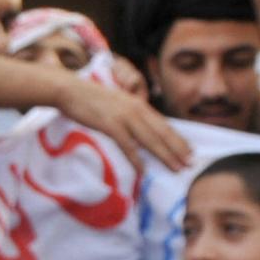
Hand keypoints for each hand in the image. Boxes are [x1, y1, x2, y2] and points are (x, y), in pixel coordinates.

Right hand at [52, 77, 191, 172]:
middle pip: (162, 133)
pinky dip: (136, 158)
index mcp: (138, 104)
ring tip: (176, 168)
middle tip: (189, 164)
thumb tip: (138, 129)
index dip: (178, 139)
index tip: (189, 151)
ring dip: (165, 155)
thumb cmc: (90, 98)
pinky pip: (127, 145)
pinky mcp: (110, 125)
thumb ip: (129, 113)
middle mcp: (136, 110)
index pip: (164, 124)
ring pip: (150, 139)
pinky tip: (143, 169)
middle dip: (177, 150)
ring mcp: (124, 117)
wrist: (70, 90)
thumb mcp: (116, 103)